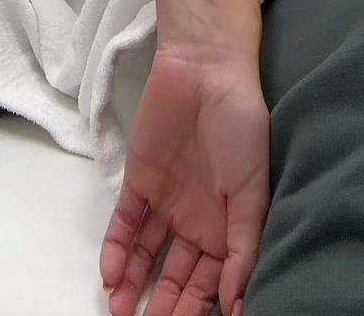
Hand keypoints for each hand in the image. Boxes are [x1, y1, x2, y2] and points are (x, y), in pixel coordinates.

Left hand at [101, 47, 269, 315]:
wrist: (207, 71)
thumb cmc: (241, 129)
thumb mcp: (251, 192)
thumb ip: (241, 248)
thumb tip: (234, 304)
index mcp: (227, 229)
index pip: (209, 285)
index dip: (199, 310)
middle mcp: (195, 222)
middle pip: (175, 278)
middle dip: (162, 308)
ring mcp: (165, 202)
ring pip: (146, 257)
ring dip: (133, 287)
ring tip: (119, 315)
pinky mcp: (138, 181)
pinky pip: (125, 223)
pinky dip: (117, 250)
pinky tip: (112, 276)